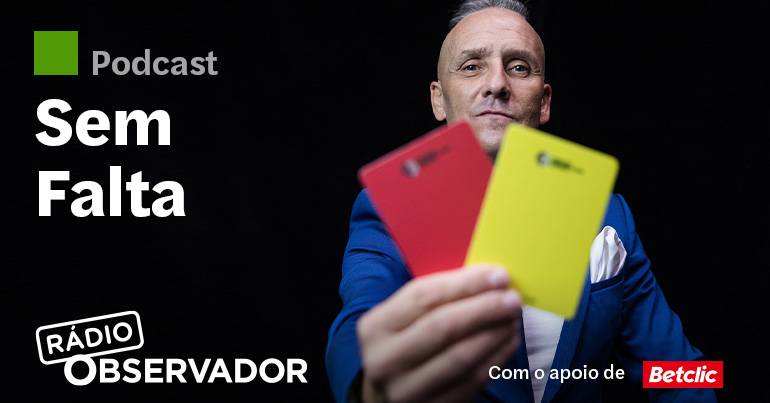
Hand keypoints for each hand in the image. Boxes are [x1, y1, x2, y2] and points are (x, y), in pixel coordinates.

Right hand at [356, 265, 521, 402]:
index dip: (465, 284)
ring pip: (460, 356)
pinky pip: (471, 383)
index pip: (423, 297)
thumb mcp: (399, 321)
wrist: (386, 396)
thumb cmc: (400, 347)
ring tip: (512, 319)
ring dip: (494, 334)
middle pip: (442, 326)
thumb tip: (486, 280)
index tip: (498, 275)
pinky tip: (507, 344)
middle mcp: (385, 360)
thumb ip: (433, 301)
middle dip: (484, 308)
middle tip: (512, 299)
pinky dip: (495, 361)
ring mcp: (406, 390)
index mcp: (375, 327)